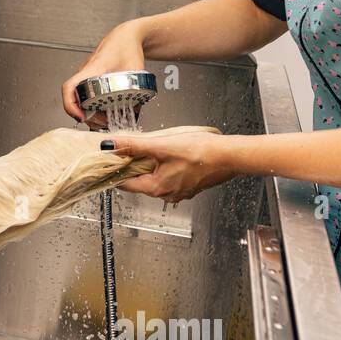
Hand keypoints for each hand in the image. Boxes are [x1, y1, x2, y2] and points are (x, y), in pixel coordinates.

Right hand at [61, 21, 147, 125]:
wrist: (125, 36)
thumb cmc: (127, 47)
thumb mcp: (134, 69)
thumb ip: (137, 89)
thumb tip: (136, 109)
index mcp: (92, 69)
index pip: (70, 87)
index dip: (70, 105)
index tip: (80, 116)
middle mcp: (85, 73)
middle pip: (74, 99)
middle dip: (85, 116)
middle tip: (102, 123)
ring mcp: (86, 76)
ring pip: (79, 99)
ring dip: (88, 113)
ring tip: (105, 121)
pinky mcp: (90, 79)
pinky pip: (84, 95)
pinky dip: (91, 106)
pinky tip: (104, 112)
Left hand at [104, 128, 235, 204]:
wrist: (230, 156)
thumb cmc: (201, 152)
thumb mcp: (161, 145)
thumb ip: (134, 145)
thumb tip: (110, 145)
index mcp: (156, 188)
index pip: (125, 183)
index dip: (117, 169)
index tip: (111, 159)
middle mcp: (167, 194)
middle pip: (140, 180)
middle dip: (135, 165)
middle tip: (133, 148)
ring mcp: (180, 191)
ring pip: (155, 178)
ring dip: (151, 165)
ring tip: (155, 149)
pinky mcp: (190, 185)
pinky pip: (170, 177)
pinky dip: (166, 166)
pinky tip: (172, 154)